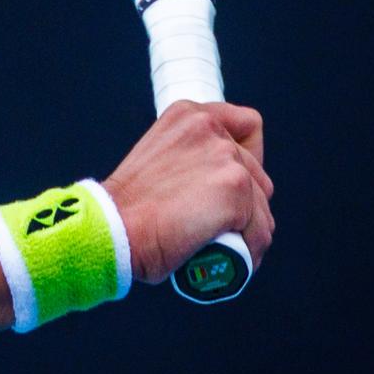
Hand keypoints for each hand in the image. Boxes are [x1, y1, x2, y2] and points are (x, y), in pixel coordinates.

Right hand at [102, 100, 274, 283]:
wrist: (112, 229)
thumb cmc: (124, 209)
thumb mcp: (156, 158)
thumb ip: (189, 158)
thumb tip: (213, 185)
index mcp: (188, 116)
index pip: (247, 125)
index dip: (245, 157)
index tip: (229, 181)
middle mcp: (210, 129)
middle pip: (257, 173)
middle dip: (244, 203)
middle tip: (216, 224)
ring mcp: (226, 158)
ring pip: (261, 206)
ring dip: (246, 230)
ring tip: (218, 246)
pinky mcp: (235, 191)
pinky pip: (260, 231)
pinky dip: (249, 250)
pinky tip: (227, 257)